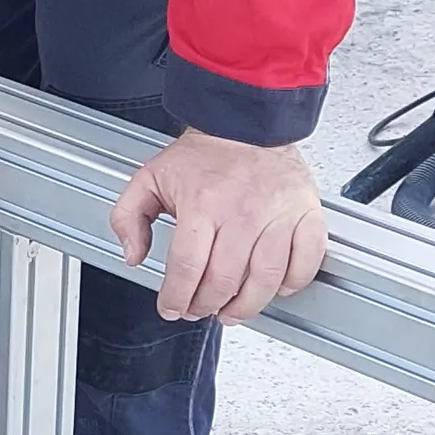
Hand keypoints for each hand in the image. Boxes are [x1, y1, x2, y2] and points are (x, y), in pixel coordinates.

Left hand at [114, 129, 325, 324]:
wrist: (245, 124)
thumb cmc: (202, 155)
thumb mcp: (149, 178)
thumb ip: (128, 217)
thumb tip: (132, 254)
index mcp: (201, 204)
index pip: (187, 268)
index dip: (177, 297)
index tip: (172, 308)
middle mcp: (242, 212)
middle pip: (224, 281)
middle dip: (206, 306)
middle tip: (200, 309)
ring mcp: (278, 215)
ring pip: (265, 281)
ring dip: (246, 306)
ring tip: (232, 311)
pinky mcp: (306, 214)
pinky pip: (305, 261)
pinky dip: (292, 283)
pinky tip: (275, 288)